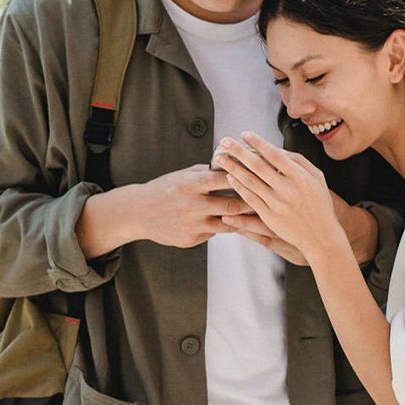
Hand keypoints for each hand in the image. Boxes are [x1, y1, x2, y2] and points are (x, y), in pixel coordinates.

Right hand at [115, 163, 254, 248]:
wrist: (138, 213)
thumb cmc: (163, 190)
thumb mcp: (182, 175)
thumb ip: (205, 172)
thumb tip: (231, 165)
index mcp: (189, 184)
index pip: (222, 179)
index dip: (241, 177)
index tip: (256, 176)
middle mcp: (191, 205)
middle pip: (231, 205)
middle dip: (250, 202)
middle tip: (266, 199)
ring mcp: (191, 225)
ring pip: (227, 224)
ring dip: (241, 219)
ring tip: (256, 215)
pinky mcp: (190, 239)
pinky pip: (213, 234)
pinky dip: (221, 227)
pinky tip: (231, 224)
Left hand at [215, 133, 349, 263]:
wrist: (320, 235)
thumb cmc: (319, 204)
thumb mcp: (317, 178)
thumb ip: (299, 161)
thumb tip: (277, 150)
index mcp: (300, 176)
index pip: (274, 154)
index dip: (258, 143)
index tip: (245, 134)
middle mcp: (287, 189)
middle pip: (258, 165)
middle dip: (238, 151)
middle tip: (225, 142)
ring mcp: (277, 203)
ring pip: (250, 181)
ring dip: (233, 167)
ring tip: (221, 158)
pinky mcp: (269, 216)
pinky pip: (249, 198)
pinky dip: (238, 187)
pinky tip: (230, 177)